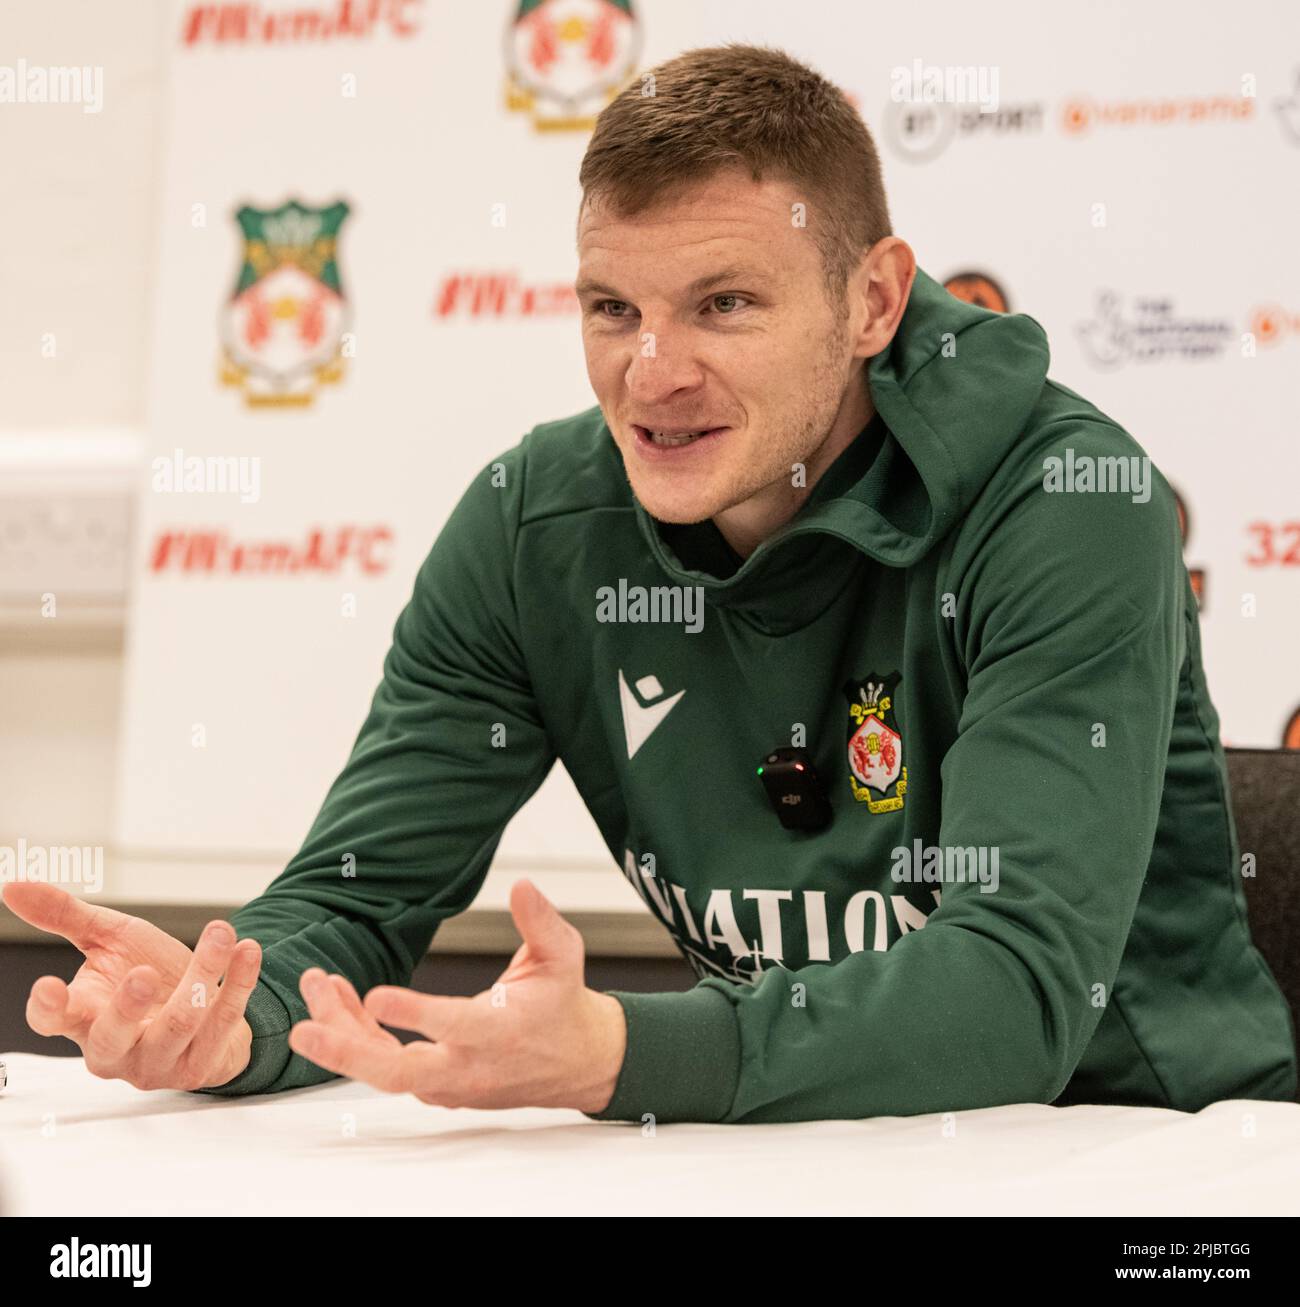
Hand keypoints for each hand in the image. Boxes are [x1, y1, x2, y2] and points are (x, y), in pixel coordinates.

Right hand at [3, 881, 261, 1091]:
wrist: (204, 1007)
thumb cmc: (148, 975)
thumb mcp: (110, 941)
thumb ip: (66, 917)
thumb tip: (13, 885)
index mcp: (85, 1018)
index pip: (55, 1022)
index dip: (49, 1009)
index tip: (49, 987)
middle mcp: (116, 1050)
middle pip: (112, 1038)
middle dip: (126, 1008)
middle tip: (141, 972)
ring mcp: (159, 1062)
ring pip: (180, 1023)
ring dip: (203, 974)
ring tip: (220, 931)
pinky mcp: (202, 1063)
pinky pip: (224, 1023)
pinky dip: (240, 982)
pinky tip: (248, 949)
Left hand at [288, 879, 625, 1112]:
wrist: (577, 1063)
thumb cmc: (563, 1003)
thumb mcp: (563, 956)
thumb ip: (540, 921)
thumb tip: (521, 884)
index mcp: (503, 1031)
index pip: (454, 1026)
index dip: (414, 1014)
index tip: (376, 995)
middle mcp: (471, 1066)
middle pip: (399, 1073)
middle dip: (346, 1053)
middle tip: (302, 1031)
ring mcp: (449, 1083)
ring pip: (383, 1070)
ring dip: (342, 1033)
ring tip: (314, 986)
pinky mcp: (436, 1086)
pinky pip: (387, 1066)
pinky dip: (356, 1036)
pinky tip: (335, 1001)